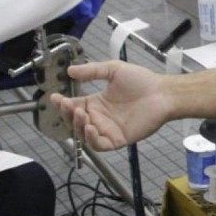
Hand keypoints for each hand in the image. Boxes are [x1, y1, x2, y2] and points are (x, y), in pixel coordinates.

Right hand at [49, 61, 172, 149]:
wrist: (162, 93)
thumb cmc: (141, 81)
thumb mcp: (113, 70)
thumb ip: (92, 71)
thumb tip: (70, 70)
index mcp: (97, 102)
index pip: (74, 106)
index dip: (62, 104)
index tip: (54, 97)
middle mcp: (100, 118)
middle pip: (75, 122)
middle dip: (68, 115)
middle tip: (68, 105)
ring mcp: (108, 130)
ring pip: (84, 135)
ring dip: (78, 126)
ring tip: (80, 114)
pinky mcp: (118, 139)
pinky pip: (99, 144)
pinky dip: (91, 139)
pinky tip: (91, 127)